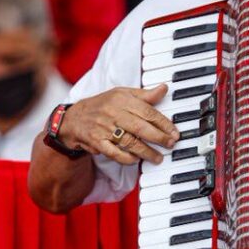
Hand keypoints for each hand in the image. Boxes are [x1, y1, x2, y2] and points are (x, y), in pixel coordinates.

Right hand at [59, 84, 179, 164]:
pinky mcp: (97, 142)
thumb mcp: (122, 94)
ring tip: (158, 158)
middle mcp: (113, 113)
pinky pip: (114, 153)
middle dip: (158, 138)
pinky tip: (136, 160)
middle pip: (140, 127)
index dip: (163, 123)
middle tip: (170, 144)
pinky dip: (126, 158)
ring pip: (129, 142)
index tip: (174, 132)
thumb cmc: (103, 105)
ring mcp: (104, 128)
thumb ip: (144, 95)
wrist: (74, 118)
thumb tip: (164, 88)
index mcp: (122, 99)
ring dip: (146, 152)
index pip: (147, 111)